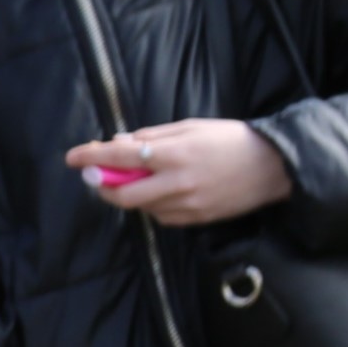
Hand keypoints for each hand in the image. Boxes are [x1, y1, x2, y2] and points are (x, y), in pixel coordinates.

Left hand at [65, 118, 292, 226]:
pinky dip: (151, 204)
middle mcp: (178, 183)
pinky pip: (161, 216)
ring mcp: (187, 205)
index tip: (73, 158)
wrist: (274, 166)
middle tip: (97, 176)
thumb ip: (152, 136)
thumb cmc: (232, 140)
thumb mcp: (191, 127)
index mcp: (175, 153)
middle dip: (103, 186)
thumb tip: (119, 143)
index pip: (121, 157)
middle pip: (123, 194)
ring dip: (128, 194)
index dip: (91, 157)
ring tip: (136, 178)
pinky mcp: (196, 220)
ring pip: (141, 207)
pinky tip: (160, 191)